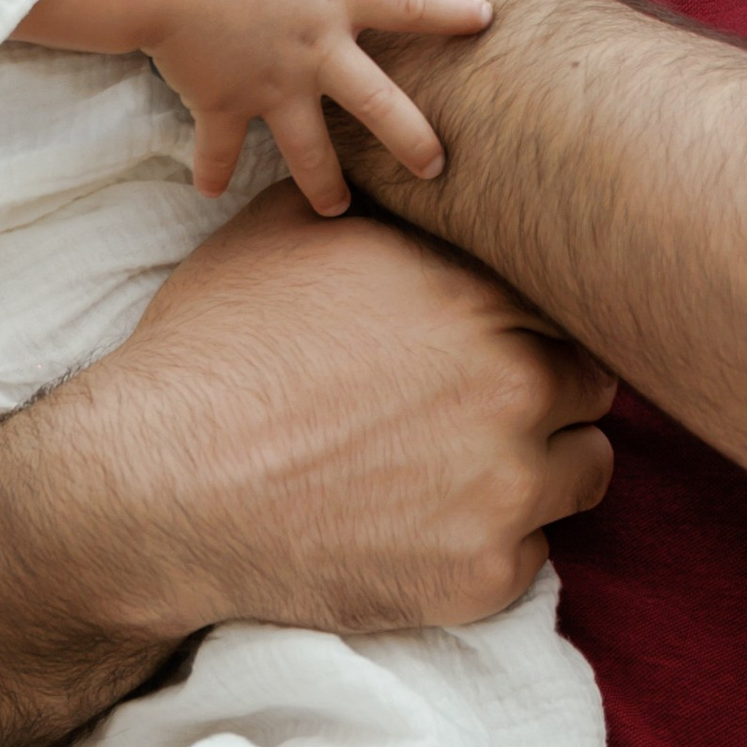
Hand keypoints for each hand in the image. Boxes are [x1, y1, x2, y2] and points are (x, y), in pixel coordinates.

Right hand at [81, 187, 617, 639]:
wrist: (156, 486)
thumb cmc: (213, 353)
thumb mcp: (284, 234)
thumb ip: (378, 207)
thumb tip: (405, 172)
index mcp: (477, 295)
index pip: (568, 303)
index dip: (528, 323)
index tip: (494, 344)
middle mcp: (513, 384)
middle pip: (590, 384)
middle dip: (545, 394)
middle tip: (475, 413)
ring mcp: (506, 486)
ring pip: (582, 470)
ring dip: (538, 470)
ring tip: (457, 472)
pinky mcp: (484, 575)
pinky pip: (533, 556)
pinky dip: (489, 547)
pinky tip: (419, 531)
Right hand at [139, 0, 492, 213]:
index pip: (409, 2)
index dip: (450, 10)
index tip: (487, 18)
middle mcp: (316, 50)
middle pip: (380, 104)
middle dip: (413, 140)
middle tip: (437, 169)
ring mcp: (274, 85)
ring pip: (311, 149)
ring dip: (325, 185)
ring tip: (336, 211)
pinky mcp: (226, 105)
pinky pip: (221, 149)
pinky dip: (212, 170)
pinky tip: (209, 191)